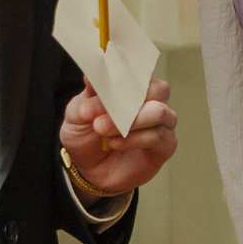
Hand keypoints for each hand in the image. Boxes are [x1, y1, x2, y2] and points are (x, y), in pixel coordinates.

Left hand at [61, 77, 178, 196]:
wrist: (88, 171)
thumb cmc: (86, 137)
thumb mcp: (77, 114)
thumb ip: (87, 96)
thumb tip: (91, 76)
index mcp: (132, 86)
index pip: (137, 72)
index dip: (121, 76)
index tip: (97, 85)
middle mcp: (152, 101)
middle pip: (157, 88)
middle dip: (126, 101)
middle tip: (95, 115)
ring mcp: (161, 123)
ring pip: (159, 112)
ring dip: (130, 121)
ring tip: (102, 130)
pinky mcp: (165, 145)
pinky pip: (159, 136)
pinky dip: (134, 139)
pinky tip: (115, 143)